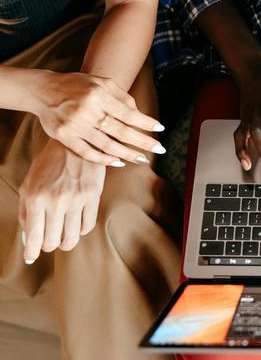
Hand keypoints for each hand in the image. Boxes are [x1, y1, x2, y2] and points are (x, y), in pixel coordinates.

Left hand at [19, 140, 105, 263]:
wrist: (73, 145)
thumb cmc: (47, 166)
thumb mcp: (28, 185)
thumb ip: (25, 213)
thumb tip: (29, 239)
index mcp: (35, 199)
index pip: (34, 236)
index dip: (32, 252)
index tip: (31, 258)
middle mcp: (55, 202)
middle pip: (53, 241)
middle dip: (49, 246)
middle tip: (49, 243)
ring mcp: (76, 200)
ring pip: (72, 238)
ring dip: (66, 243)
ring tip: (63, 239)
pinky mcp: (92, 197)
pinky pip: (87, 226)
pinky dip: (81, 231)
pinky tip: (76, 225)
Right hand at [31, 71, 165, 165]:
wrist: (43, 90)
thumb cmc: (78, 85)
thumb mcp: (101, 83)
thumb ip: (122, 97)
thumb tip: (140, 115)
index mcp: (98, 95)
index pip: (128, 113)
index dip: (146, 123)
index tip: (160, 129)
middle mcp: (87, 110)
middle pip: (122, 132)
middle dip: (143, 142)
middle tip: (160, 149)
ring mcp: (75, 126)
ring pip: (107, 145)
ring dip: (128, 154)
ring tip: (142, 160)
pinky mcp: (65, 137)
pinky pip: (88, 153)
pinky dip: (105, 160)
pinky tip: (119, 162)